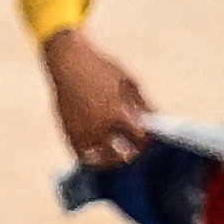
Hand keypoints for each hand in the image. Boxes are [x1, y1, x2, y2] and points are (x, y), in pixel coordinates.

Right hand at [42, 25, 156, 170]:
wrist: (67, 61)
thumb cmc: (100, 67)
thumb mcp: (128, 81)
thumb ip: (143, 103)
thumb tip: (156, 120)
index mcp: (117, 113)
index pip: (139, 140)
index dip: (146, 141)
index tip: (147, 139)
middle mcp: (99, 127)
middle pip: (123, 156)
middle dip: (132, 154)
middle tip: (134, 150)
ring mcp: (82, 132)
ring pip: (101, 162)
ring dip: (112, 160)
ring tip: (117, 156)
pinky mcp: (68, 132)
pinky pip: (83, 156)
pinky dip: (93, 158)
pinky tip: (100, 152)